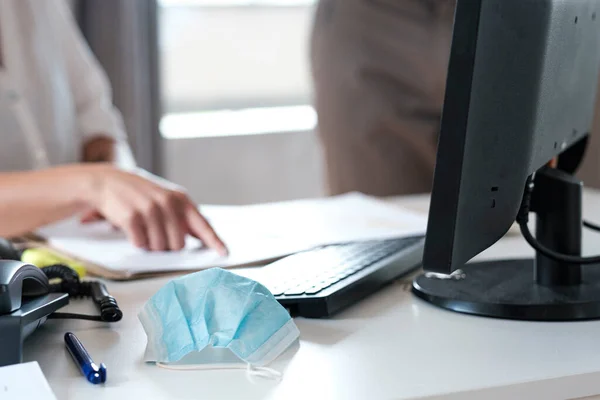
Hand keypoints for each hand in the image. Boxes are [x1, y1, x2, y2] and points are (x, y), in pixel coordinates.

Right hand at [82, 165, 226, 253]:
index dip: (214, 241)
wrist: (107, 182)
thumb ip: (183, 216)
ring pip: (159, 247)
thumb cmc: (139, 193)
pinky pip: (141, 244)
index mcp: (181, 200)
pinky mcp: (132, 217)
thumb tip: (202, 236)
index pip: (202, 225)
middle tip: (156, 234)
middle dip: (167, 246)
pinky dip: (137, 242)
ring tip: (144, 229)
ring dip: (151, 245)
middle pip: (178, 245)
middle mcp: (168, 204)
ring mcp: (150, 210)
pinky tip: (133, 230)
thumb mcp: (166, 198)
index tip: (224, 253)